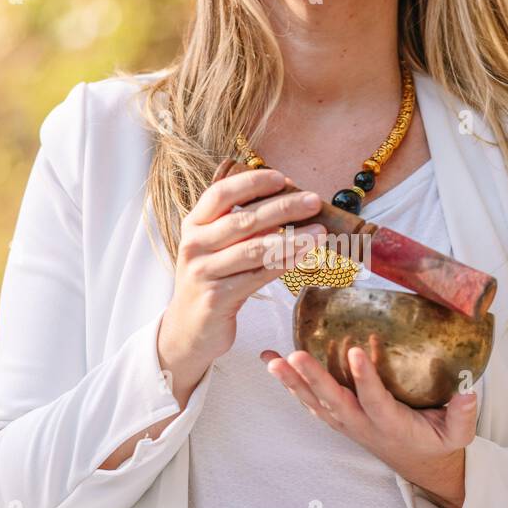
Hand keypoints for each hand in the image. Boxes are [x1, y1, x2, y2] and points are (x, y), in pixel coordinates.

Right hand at [156, 166, 326, 403]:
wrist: (188, 328)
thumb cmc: (212, 279)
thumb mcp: (216, 247)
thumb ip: (241, 225)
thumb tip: (286, 197)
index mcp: (194, 225)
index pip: (220, 193)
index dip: (251, 183)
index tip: (282, 178)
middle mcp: (194, 245)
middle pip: (243, 220)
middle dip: (283, 207)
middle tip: (313, 201)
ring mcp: (203, 272)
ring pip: (255, 250)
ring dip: (292, 238)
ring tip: (319, 232)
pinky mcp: (217, 298)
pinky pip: (258, 277)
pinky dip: (284, 265)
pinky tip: (304, 256)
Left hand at [259, 339, 477, 507]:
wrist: (422, 465)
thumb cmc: (439, 443)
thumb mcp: (459, 435)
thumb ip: (464, 415)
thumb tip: (469, 391)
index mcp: (393, 427)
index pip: (376, 402)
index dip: (366, 380)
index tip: (357, 353)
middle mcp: (363, 426)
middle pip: (333, 402)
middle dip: (312, 379)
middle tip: (293, 355)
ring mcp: (348, 424)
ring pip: (315, 403)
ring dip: (291, 382)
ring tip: (270, 359)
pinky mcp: (339, 419)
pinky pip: (310, 402)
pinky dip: (290, 384)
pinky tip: (272, 364)